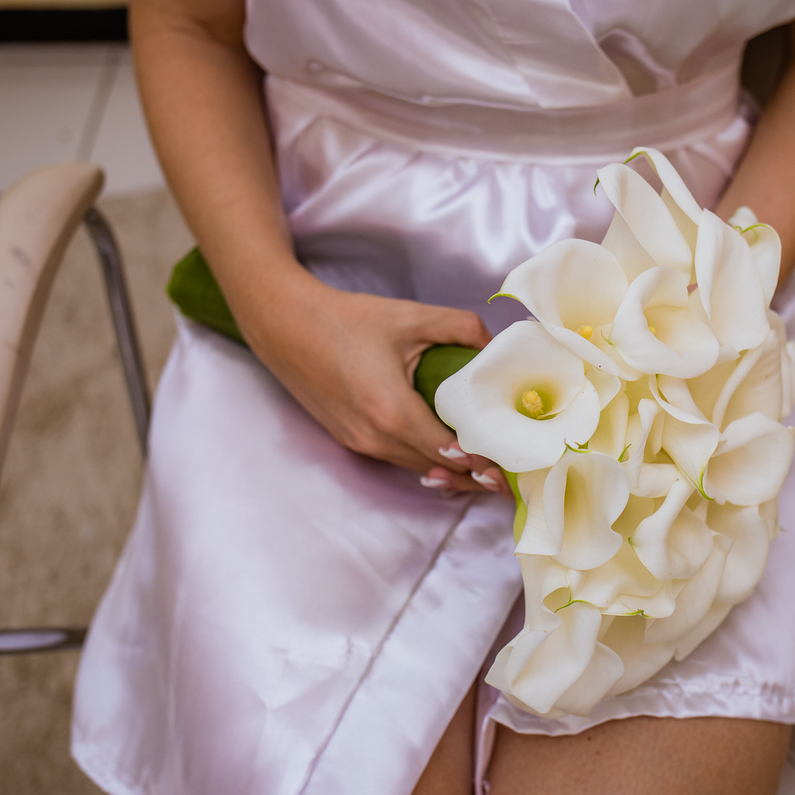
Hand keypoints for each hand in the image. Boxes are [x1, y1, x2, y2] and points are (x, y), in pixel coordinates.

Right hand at [239, 266, 509, 494]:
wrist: (285, 325)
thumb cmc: (346, 319)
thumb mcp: (410, 316)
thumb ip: (460, 328)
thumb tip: (494, 346)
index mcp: (392, 411)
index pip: (449, 451)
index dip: (482, 460)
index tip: (509, 464)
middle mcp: (375, 437)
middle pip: (436, 468)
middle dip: (473, 474)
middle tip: (507, 478)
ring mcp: (359, 442)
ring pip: (416, 466)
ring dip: (449, 471)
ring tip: (484, 471)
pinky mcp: (350, 439)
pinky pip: (396, 457)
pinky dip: (424, 460)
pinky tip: (446, 457)